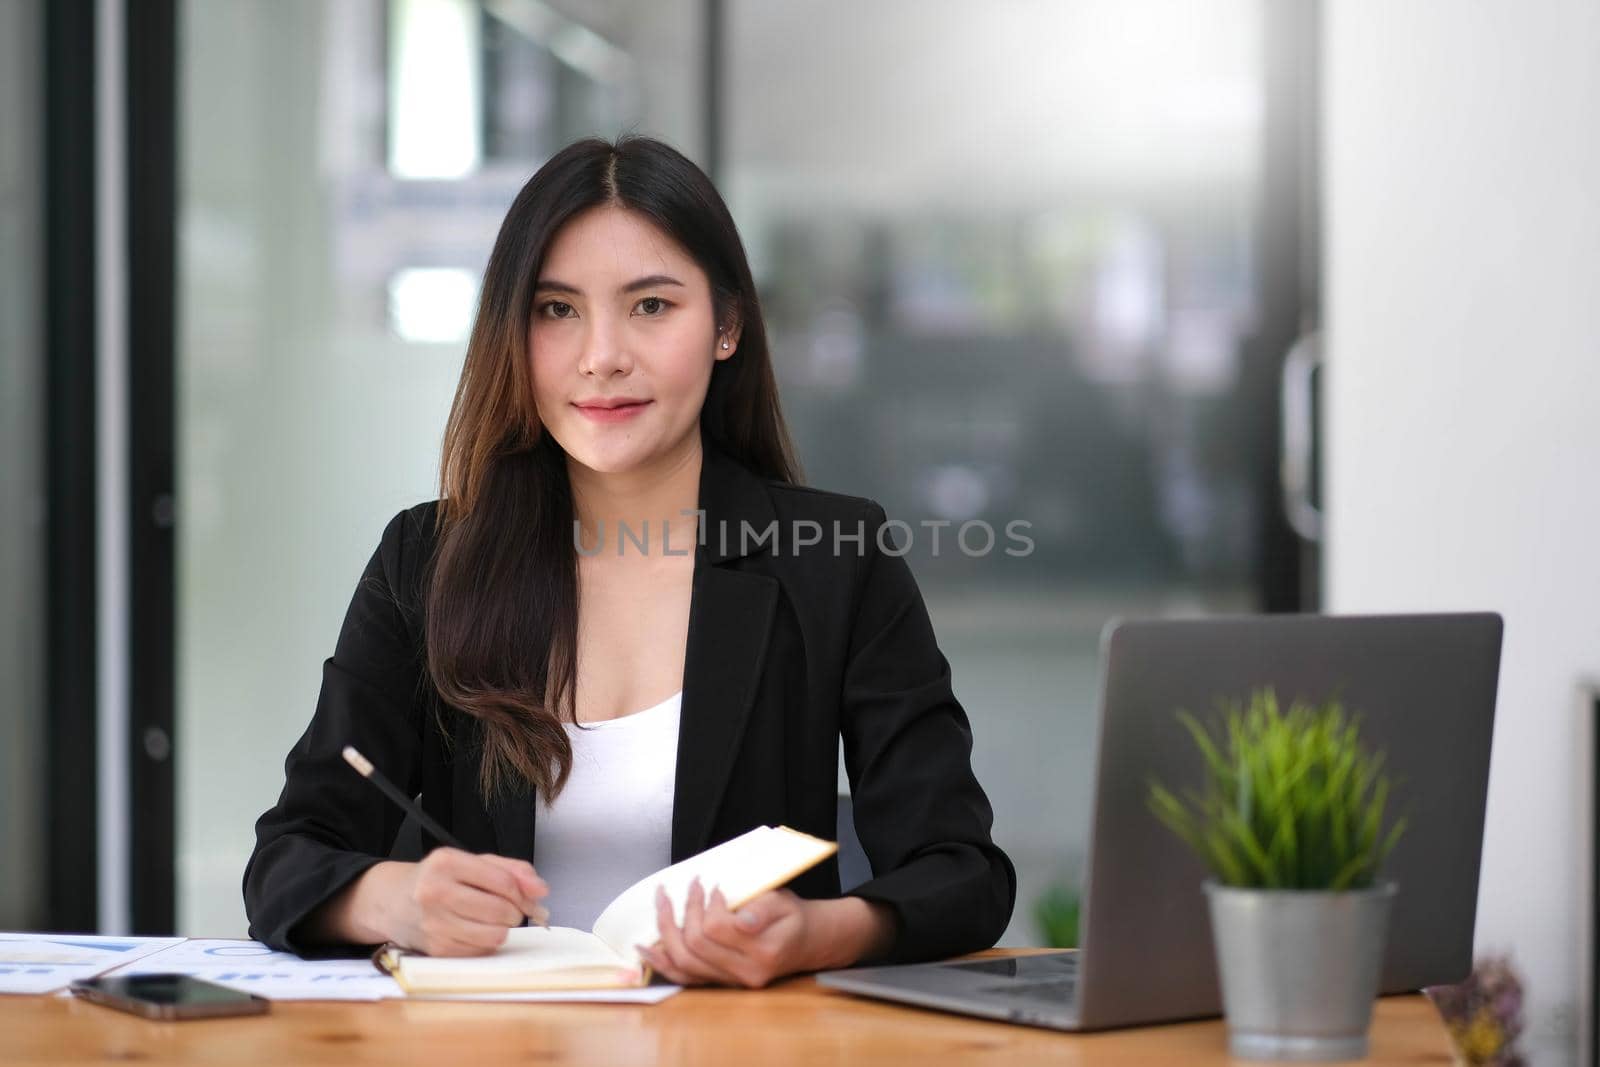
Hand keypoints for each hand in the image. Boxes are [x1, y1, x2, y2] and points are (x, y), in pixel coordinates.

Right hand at [386, 848, 548, 956]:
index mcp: (447, 862)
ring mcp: (434, 924)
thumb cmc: (438, 879)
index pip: (504, 883)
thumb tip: (542, 890)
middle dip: (514, 912)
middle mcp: (436, 892)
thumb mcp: (472, 862)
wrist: (392, 902)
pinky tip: (473, 931)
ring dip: (502, 929)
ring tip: (490, 919)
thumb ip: (512, 870)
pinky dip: (485, 943)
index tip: (529, 898)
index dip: (524, 894)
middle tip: (507, 908)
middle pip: (502, 911)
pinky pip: (481, 951)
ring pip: (495, 935)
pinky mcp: (436, 949)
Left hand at [638, 879, 813, 988]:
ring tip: (660, 904)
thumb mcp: (783, 902)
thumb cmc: (791, 917)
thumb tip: (741, 920)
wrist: (806, 942)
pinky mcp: (720, 983)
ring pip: (684, 963)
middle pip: (695, 946)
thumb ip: (762, 908)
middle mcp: (745, 974)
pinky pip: (684, 977)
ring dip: (666, 931)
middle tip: (688, 886)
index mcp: (763, 951)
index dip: (708, 903)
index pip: (717, 928)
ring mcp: (731, 983)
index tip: (713, 886)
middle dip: (684, 911)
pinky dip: (661, 962)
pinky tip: (644, 947)